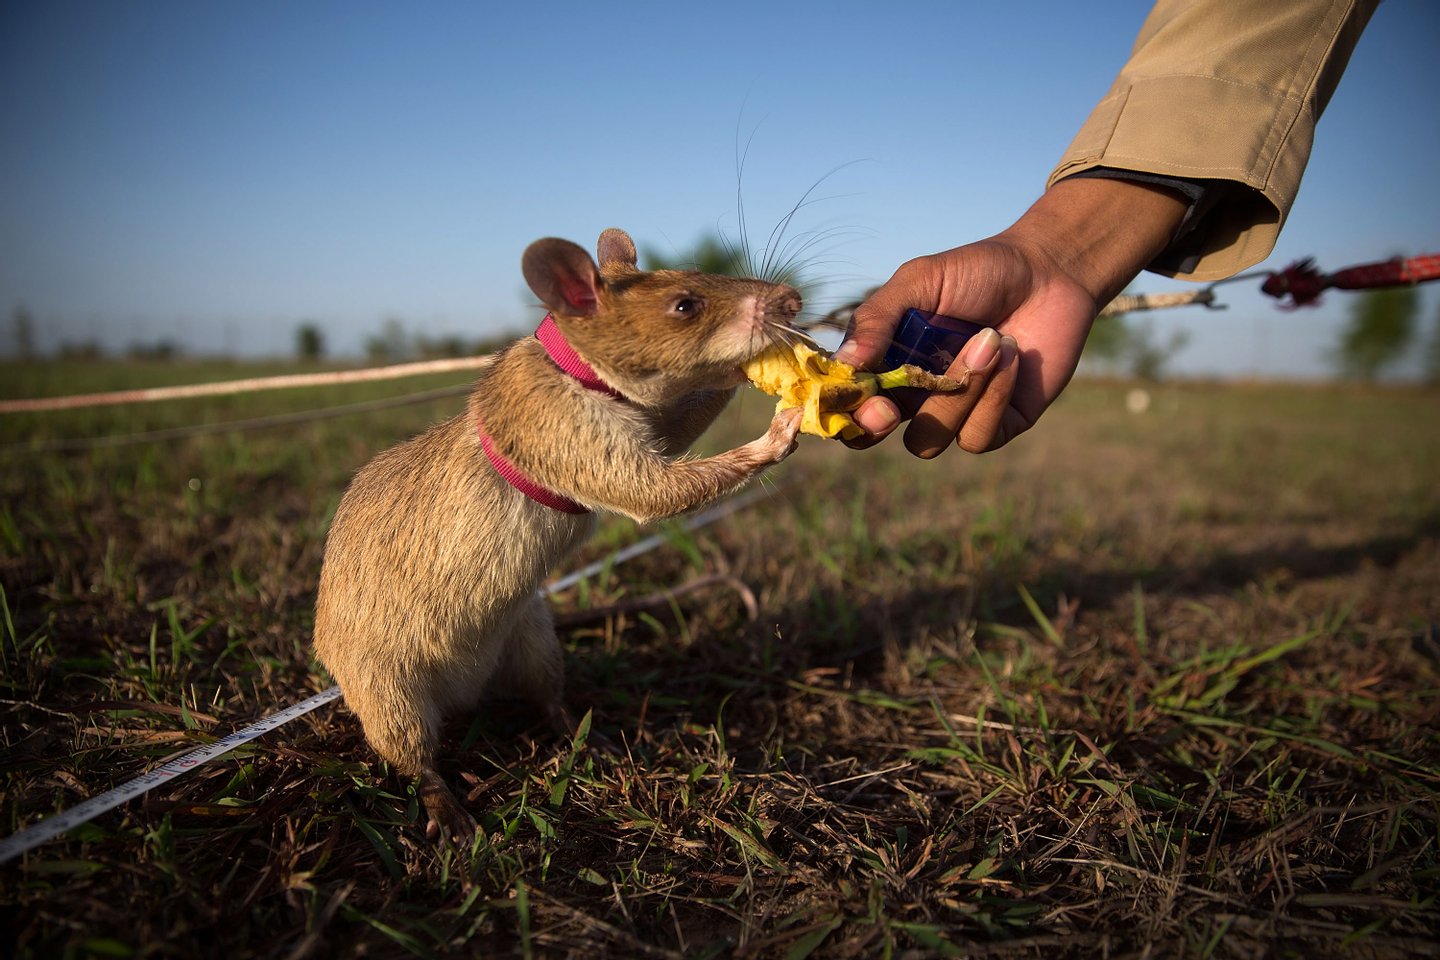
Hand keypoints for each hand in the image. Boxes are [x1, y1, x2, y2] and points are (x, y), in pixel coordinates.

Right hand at [836, 177, 1189, 456]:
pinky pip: (977, 437)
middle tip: (889, 407)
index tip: (863, 394)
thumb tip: (846, 363)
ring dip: (957, 393)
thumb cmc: (978, 271)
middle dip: (874, 427)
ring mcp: (954, 414)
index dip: (845, 409)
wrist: (1049, 272)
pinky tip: (1013, 355)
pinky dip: (993, 395)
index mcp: (885, 362)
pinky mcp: (998, 425)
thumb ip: (877, 318)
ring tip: (991, 339)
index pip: (848, 400)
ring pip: (929, 439)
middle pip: (872, 437)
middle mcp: (913, 394)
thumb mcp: (920, 281)